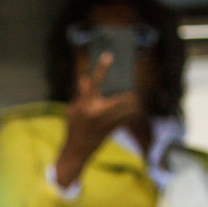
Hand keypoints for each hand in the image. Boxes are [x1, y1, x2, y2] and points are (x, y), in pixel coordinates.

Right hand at [53, 57, 143, 189]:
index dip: (101, 68)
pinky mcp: (113, 129)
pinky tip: (133, 110)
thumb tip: (85, 78)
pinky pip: (128, 117)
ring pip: (128, 108)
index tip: (109, 56)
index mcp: (85, 104)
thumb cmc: (74, 127)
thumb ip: (81, 94)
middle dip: (129, 93)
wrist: (77, 150)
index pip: (94, 82)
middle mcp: (97, 111)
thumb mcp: (73, 109)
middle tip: (132, 87)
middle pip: (121, 97)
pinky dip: (132, 113)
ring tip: (134, 97)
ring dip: (133, 103)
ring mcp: (106, 121)